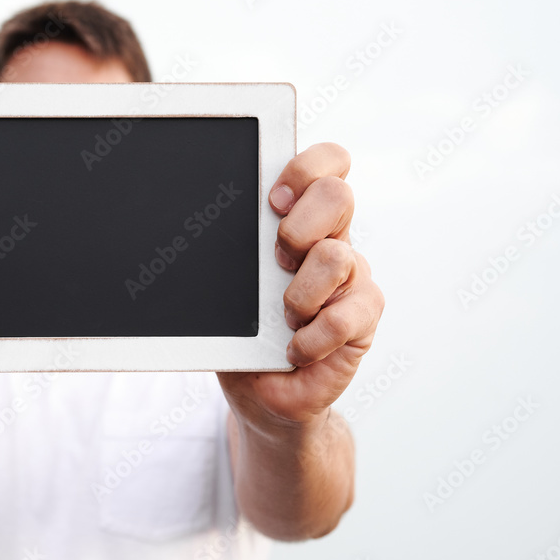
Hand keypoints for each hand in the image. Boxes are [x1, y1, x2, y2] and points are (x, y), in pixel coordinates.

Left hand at [218, 143, 383, 430]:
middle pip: (338, 194)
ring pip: (336, 256)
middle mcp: (333, 242)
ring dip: (297, 293)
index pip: (327, 165)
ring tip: (284, 318)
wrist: (263, 395)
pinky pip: (343, 316)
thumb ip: (230, 252)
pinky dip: (310, 338)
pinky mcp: (363, 321)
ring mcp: (353, 281)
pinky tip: (294, 350)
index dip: (305, 168)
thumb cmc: (244, 334)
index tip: (271, 201)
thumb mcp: (228, 288)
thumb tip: (197, 225)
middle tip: (276, 261)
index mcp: (302, 221)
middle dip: (298, 226)